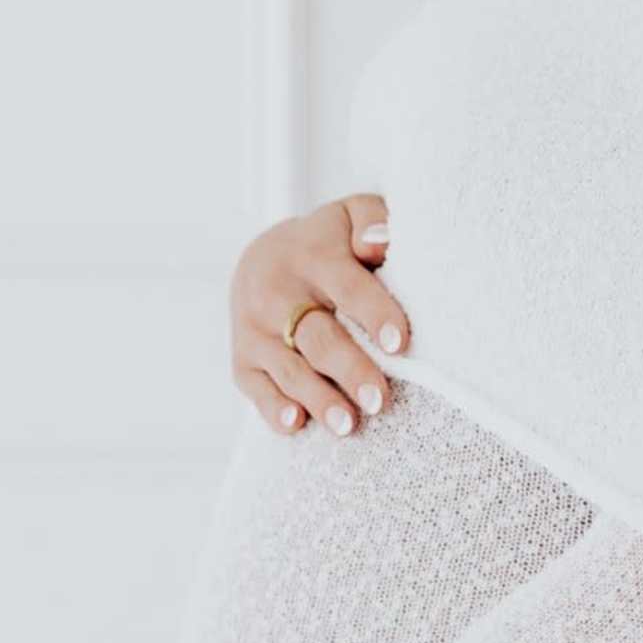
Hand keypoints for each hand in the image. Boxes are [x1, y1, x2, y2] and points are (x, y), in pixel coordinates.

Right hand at [232, 194, 404, 436]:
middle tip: (380, 400)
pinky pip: (256, 388)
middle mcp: (278, 294)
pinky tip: (297, 425)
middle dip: (349, 370)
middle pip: (317, 337)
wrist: (261, 257)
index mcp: (314, 257)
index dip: (375, 314)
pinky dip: (273, 408)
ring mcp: (255, 330)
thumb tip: (378, 243)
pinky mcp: (242, 359)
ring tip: (349, 425)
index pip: (348, 287)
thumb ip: (374, 221)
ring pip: (288, 369)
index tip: (400, 343)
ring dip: (318, 399)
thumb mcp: (351, 216)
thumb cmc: (327, 243)